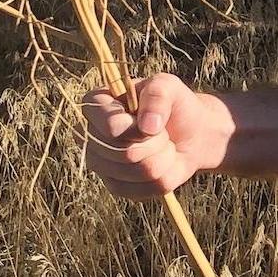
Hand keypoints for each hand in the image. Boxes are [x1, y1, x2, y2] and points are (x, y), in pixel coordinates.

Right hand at [80, 73, 233, 198]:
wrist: (188, 132)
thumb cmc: (173, 104)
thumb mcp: (168, 87)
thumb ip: (157, 94)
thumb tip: (148, 126)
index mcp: (94, 105)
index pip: (112, 128)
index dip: (139, 128)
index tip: (151, 120)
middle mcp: (89, 136)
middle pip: (126, 154)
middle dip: (157, 143)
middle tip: (162, 132)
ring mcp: (100, 164)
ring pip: (139, 172)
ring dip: (164, 158)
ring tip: (164, 145)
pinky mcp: (116, 186)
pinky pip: (148, 189)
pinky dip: (166, 176)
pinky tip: (163, 162)